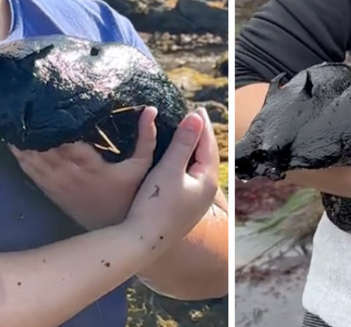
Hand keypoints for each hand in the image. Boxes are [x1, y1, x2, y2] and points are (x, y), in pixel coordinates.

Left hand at [10, 106, 158, 228]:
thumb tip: (150, 109)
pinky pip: (31, 172)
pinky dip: (20, 157)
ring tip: (12, 118)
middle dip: (34, 126)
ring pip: (33, 159)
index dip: (54, 123)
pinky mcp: (52, 192)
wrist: (117, 232)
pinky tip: (12, 142)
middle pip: (44, 147)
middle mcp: (70, 174)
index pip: (66, 141)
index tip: (47, 102)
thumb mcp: (143, 166)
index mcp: (90, 165)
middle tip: (25, 103)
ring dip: (22, 140)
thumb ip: (147, 138)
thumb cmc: (131, 195)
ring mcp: (58, 184)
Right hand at [125, 108, 219, 248]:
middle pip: (205, 155)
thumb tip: (197, 117)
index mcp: (207, 181)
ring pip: (197, 167)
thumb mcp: (169, 170)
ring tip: (185, 133)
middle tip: (193, 116)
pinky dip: (185, 162)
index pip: (208, 145)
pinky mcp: (183, 208)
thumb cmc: (155, 205)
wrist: (142, 243)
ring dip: (192, 149)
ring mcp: (195, 202)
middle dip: (199, 135)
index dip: (202, 125)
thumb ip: (183, 143)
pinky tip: (175, 160)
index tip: (198, 108)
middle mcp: (205, 192)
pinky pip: (189, 177)